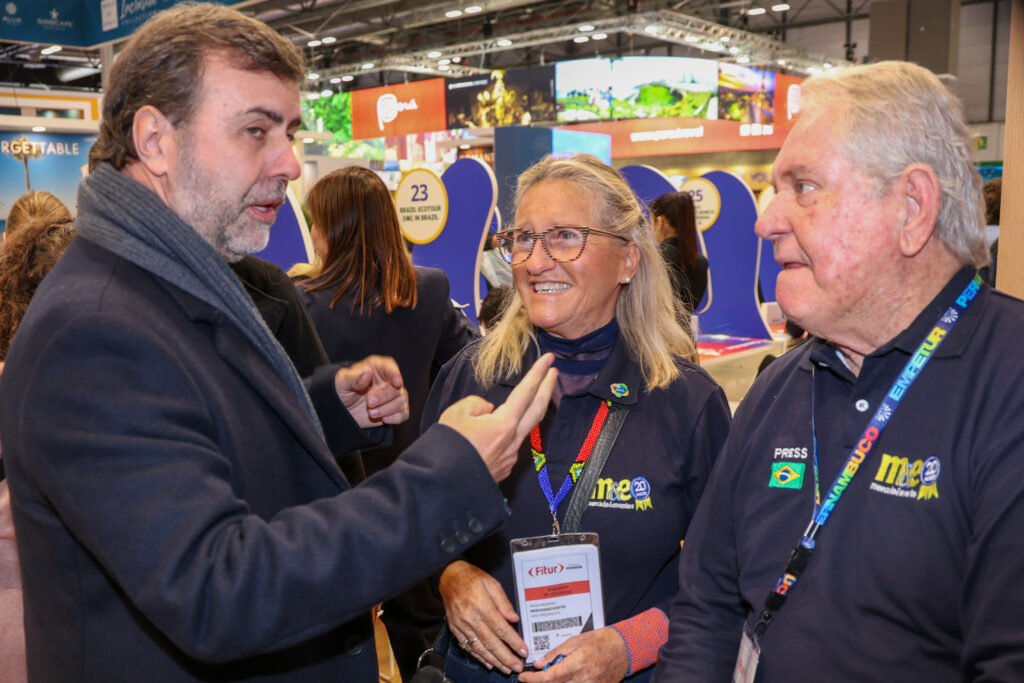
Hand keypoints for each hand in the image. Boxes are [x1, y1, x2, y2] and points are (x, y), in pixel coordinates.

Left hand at [333, 356, 408, 428]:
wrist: (341, 410)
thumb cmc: (341, 391)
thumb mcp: (342, 383)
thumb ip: (353, 379)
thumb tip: (367, 375)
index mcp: (375, 368)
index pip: (389, 366)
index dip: (395, 373)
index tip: (396, 382)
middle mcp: (387, 380)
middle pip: (397, 387)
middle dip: (384, 397)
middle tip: (369, 403)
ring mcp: (392, 395)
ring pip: (402, 401)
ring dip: (387, 409)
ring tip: (371, 413)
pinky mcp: (394, 409)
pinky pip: (404, 413)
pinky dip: (396, 417)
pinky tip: (384, 419)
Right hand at [439, 353, 555, 480]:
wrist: (442, 484)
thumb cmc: (447, 448)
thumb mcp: (456, 413)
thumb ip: (477, 404)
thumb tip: (489, 411)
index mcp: (504, 424)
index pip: (526, 392)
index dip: (538, 373)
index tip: (549, 360)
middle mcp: (512, 441)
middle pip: (537, 410)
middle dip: (548, 388)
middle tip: (554, 372)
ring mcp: (510, 457)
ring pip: (521, 429)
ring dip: (525, 413)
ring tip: (515, 405)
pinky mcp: (503, 469)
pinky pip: (508, 445)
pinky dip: (504, 435)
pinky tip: (489, 437)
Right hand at [440, 560, 526, 674]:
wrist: (449, 576)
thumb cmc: (472, 578)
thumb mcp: (492, 583)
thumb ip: (503, 602)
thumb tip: (514, 619)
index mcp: (482, 605)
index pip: (501, 628)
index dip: (513, 642)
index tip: (523, 651)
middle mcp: (471, 618)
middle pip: (491, 642)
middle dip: (506, 657)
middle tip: (517, 667)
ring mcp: (462, 625)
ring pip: (480, 648)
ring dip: (494, 661)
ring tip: (506, 669)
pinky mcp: (455, 629)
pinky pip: (468, 647)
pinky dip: (478, 657)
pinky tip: (488, 663)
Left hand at [519, 627, 629, 682]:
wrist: (625, 648)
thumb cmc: (601, 640)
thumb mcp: (576, 641)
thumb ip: (556, 653)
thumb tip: (540, 664)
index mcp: (577, 663)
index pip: (549, 677)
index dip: (533, 680)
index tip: (523, 677)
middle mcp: (584, 679)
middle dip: (543, 682)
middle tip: (535, 676)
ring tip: (555, 674)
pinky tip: (568, 678)